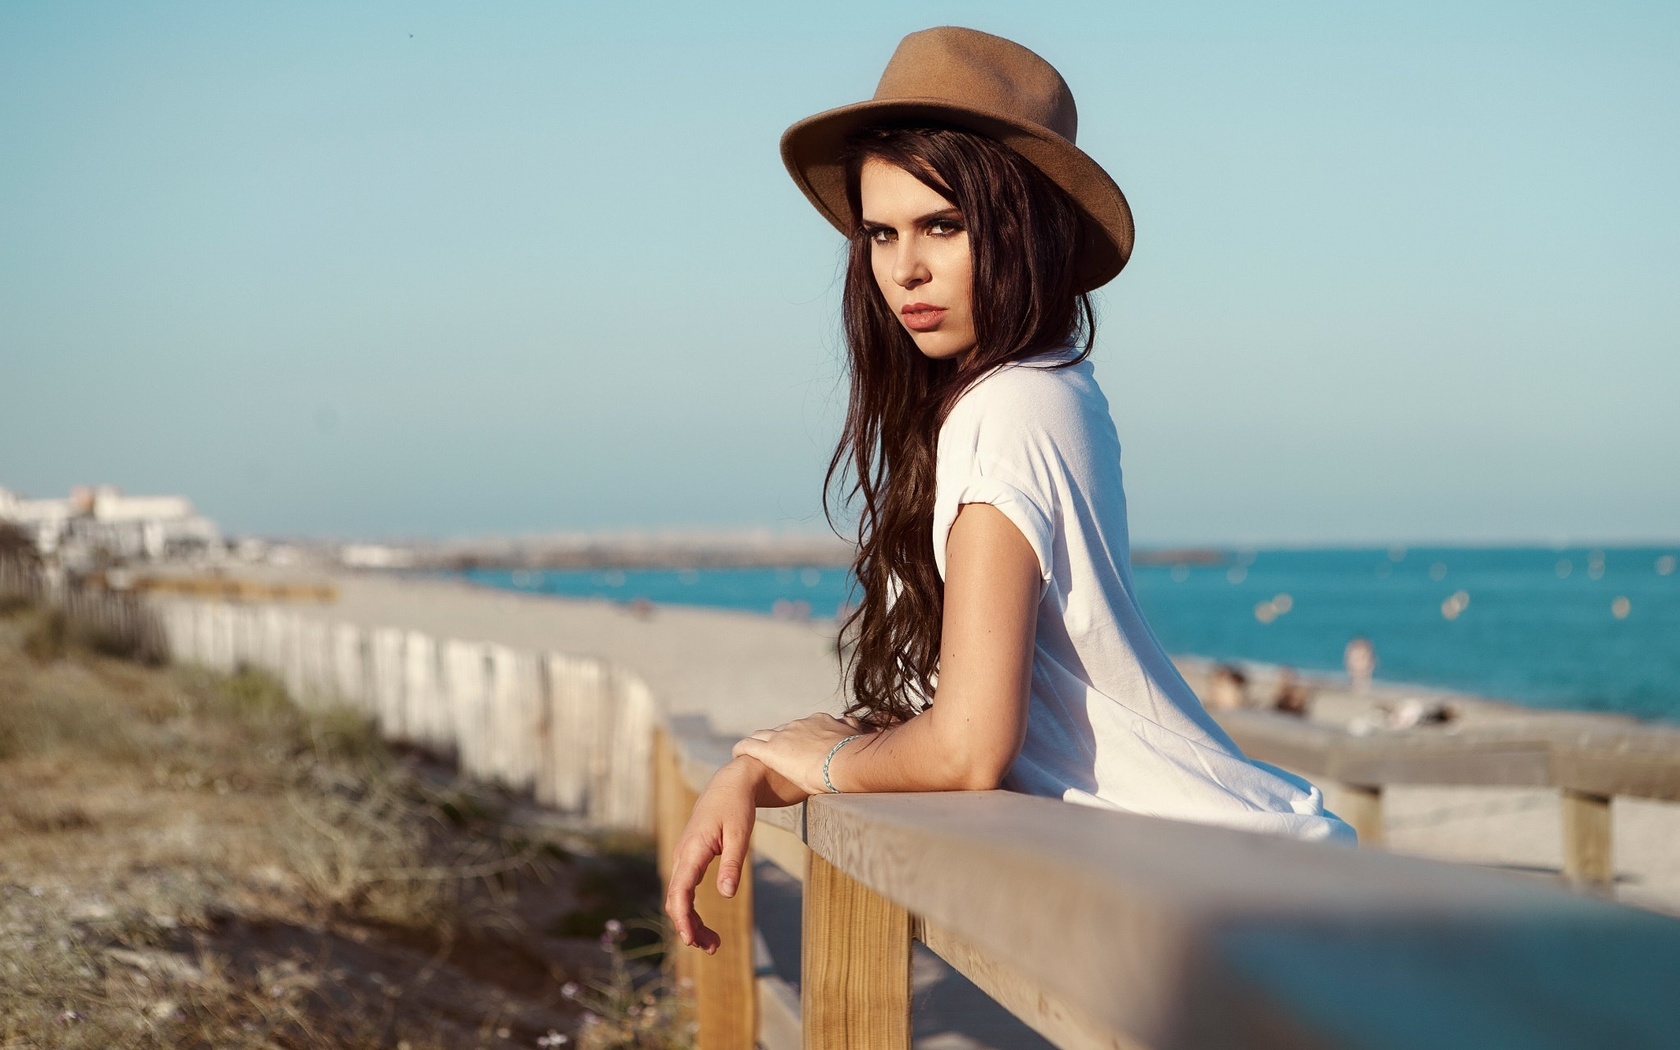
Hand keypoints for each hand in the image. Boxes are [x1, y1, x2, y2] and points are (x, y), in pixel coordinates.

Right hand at [664, 760, 757, 953]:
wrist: (729, 784)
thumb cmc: (736, 807)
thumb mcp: (740, 834)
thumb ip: (732, 864)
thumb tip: (726, 895)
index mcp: (693, 849)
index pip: (680, 890)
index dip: (683, 917)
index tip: (690, 940)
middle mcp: (682, 855)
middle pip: (676, 900)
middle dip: (689, 927)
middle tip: (713, 948)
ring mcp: (684, 858)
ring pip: (679, 897)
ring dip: (691, 921)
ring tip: (713, 944)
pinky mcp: (690, 859)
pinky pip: (684, 889)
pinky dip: (692, 909)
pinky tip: (704, 924)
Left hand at [732, 713, 864, 795]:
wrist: (845, 760)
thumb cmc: (856, 756)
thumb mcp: (859, 739)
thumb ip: (858, 734)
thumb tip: (869, 730)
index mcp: (821, 722)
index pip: (805, 727)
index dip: (799, 737)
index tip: (799, 746)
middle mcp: (801, 725)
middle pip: (783, 731)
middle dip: (777, 741)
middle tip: (774, 755)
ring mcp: (784, 736)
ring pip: (763, 736)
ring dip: (757, 744)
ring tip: (751, 755)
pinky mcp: (771, 750)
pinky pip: (749, 746)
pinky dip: (741, 749)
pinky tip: (736, 755)